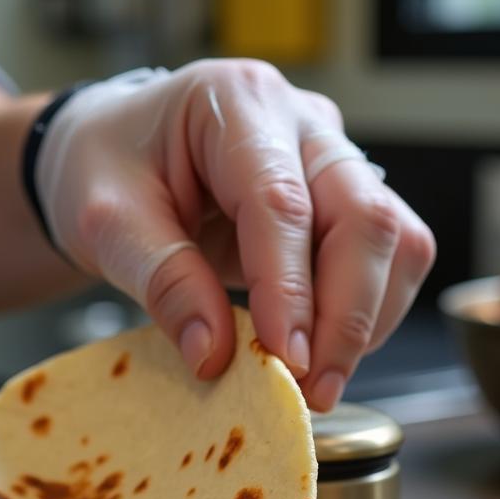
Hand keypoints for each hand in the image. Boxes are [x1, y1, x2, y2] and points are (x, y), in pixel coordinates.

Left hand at [33, 60, 435, 410]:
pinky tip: (324, 352)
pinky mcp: (342, 199)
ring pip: (394, 238)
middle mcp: (301, 122)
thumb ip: (163, 282)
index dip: (289, 290)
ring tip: (318, 384)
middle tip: (312, 393)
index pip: (280, 203)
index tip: (286, 360)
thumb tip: (215, 356)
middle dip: (347, 317)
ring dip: (367, 320)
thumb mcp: (108, 224)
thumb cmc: (105, 170)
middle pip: (364, 217)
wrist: (114, 149)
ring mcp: (332, 158)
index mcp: (236, 105)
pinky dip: (367, 312)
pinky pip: (387, 255)